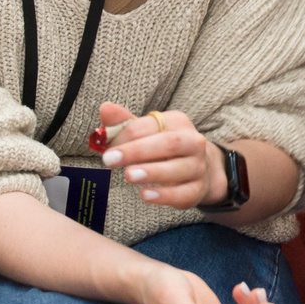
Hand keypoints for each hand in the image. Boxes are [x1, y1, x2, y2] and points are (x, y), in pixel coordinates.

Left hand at [95, 103, 222, 208]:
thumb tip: (105, 108)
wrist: (198, 168)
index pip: (151, 125)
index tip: (107, 148)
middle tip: (110, 159)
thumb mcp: (145, 132)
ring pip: (177, 168)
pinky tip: (145, 195)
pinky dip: (164, 195)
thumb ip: (124, 122)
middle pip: (168, 143)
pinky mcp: (197, 189)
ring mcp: (198, 166)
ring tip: (128, 176)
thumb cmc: (162, 147)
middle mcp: (193, 142)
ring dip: (151, 172)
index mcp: (178, 122)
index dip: (127, 135)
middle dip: (137, 151)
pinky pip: (183, 193)